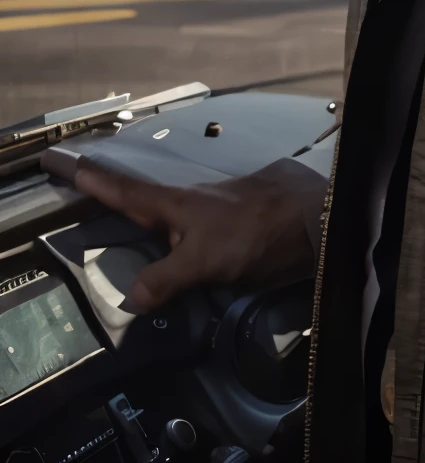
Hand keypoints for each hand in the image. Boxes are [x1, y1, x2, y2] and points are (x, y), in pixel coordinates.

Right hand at [72, 160, 321, 313]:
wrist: (318, 216)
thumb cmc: (259, 230)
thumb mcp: (205, 260)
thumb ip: (167, 277)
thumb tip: (131, 297)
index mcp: (178, 203)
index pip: (127, 190)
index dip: (97, 181)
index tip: (69, 165)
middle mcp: (197, 198)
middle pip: (152, 200)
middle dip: (127, 199)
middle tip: (99, 195)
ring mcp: (222, 203)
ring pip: (183, 213)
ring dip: (166, 221)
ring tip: (151, 232)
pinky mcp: (246, 213)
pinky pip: (211, 224)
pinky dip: (197, 232)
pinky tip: (203, 245)